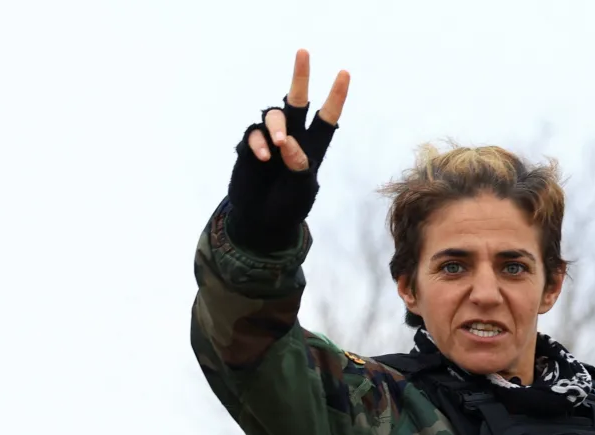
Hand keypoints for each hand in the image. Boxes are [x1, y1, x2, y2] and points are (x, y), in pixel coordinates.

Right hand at [224, 50, 349, 251]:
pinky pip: (254, 134)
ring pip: (274, 115)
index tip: (344, 73)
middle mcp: (293, 139)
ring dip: (278, 124)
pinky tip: (262, 156)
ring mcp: (270, 141)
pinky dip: (259, 142)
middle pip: (297, 101)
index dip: (336, 97)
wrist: (260, 223)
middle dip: (300, 77)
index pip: (327, 119)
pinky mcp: (250, 147)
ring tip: (279, 142)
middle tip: (303, 51)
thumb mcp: (300, 192)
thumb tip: (288, 143)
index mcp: (313, 149)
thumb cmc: (286, 208)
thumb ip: (298, 168)